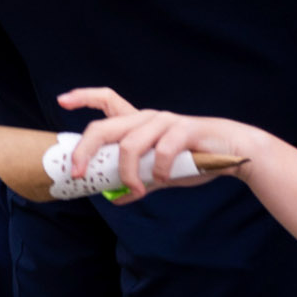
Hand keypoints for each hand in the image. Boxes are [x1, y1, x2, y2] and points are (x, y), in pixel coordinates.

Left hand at [58, 87, 268, 199]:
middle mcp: (146, 117)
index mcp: (138, 122)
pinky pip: (162, 150)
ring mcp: (164, 122)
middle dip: (85, 150)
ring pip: (129, 144)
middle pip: (103, 127)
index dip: (82, 97)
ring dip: (127, 172)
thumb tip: (117, 199)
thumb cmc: (195, 159)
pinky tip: (163, 180)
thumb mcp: (160, 173)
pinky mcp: (184, 130)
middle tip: (79, 173)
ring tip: (135, 190)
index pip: (105, 98)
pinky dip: (159, 170)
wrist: (235, 153)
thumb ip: (139, 182)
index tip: (61, 101)